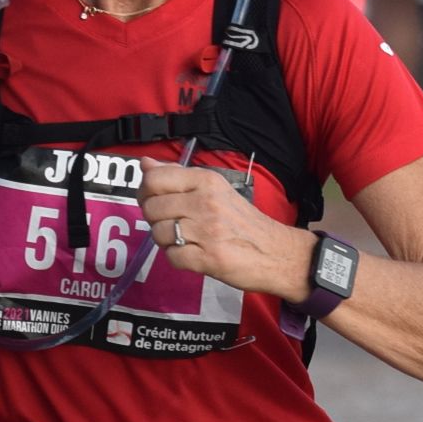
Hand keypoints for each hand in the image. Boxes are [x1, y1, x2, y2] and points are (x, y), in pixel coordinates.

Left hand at [139, 160, 310, 299]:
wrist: (277, 253)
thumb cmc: (244, 222)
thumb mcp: (215, 190)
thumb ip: (178, 176)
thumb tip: (145, 163)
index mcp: (207, 182)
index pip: (155, 180)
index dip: (146, 193)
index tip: (155, 201)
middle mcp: (205, 202)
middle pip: (152, 208)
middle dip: (156, 220)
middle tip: (174, 224)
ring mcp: (206, 231)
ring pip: (158, 233)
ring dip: (167, 241)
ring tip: (186, 240)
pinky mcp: (208, 258)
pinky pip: (172, 257)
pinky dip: (178, 258)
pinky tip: (193, 254)